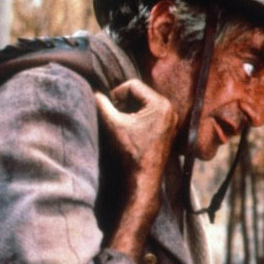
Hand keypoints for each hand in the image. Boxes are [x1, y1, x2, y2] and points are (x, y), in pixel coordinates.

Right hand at [95, 80, 178, 258]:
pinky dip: (136, 118)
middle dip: (122, 102)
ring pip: (143, 104)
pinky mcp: (167, 128)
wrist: (144, 178)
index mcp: (160, 104)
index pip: (132, 85)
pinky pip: (148, 114)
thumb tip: (93, 90)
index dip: (116, 94)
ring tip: (120, 125)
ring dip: (128, 110)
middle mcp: (170, 109)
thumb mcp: (112, 124)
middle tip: (114, 117)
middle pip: (139, 93)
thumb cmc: (130, 152)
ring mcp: (170, 119)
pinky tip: (129, 132)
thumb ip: (101, 103)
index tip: (109, 109)